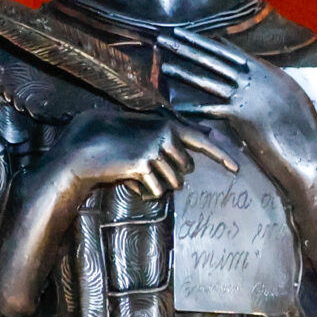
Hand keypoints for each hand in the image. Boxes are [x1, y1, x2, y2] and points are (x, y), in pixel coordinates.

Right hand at [0, 109, 239, 316]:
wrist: (80, 152)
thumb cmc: (107, 143)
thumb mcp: (138, 135)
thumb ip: (162, 140)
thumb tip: (187, 157)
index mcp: (167, 124)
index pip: (202, 140)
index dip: (222, 154)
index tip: (237, 168)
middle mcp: (166, 134)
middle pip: (185, 170)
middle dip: (168, 175)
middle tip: (141, 167)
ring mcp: (156, 149)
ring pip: (172, 184)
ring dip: (154, 186)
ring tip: (131, 173)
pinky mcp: (145, 164)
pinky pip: (156, 192)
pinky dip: (142, 193)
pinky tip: (126, 180)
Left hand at [156, 27, 316, 194]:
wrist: (308, 151)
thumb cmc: (305, 129)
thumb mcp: (292, 97)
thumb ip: (273, 84)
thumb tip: (260, 78)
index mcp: (269, 71)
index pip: (233, 53)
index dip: (210, 43)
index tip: (193, 36)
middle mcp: (256, 78)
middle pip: (216, 59)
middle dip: (190, 47)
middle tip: (169, 37)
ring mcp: (247, 96)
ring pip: (209, 80)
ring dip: (184, 70)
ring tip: (165, 62)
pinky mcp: (241, 116)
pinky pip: (211, 109)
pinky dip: (193, 107)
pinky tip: (176, 104)